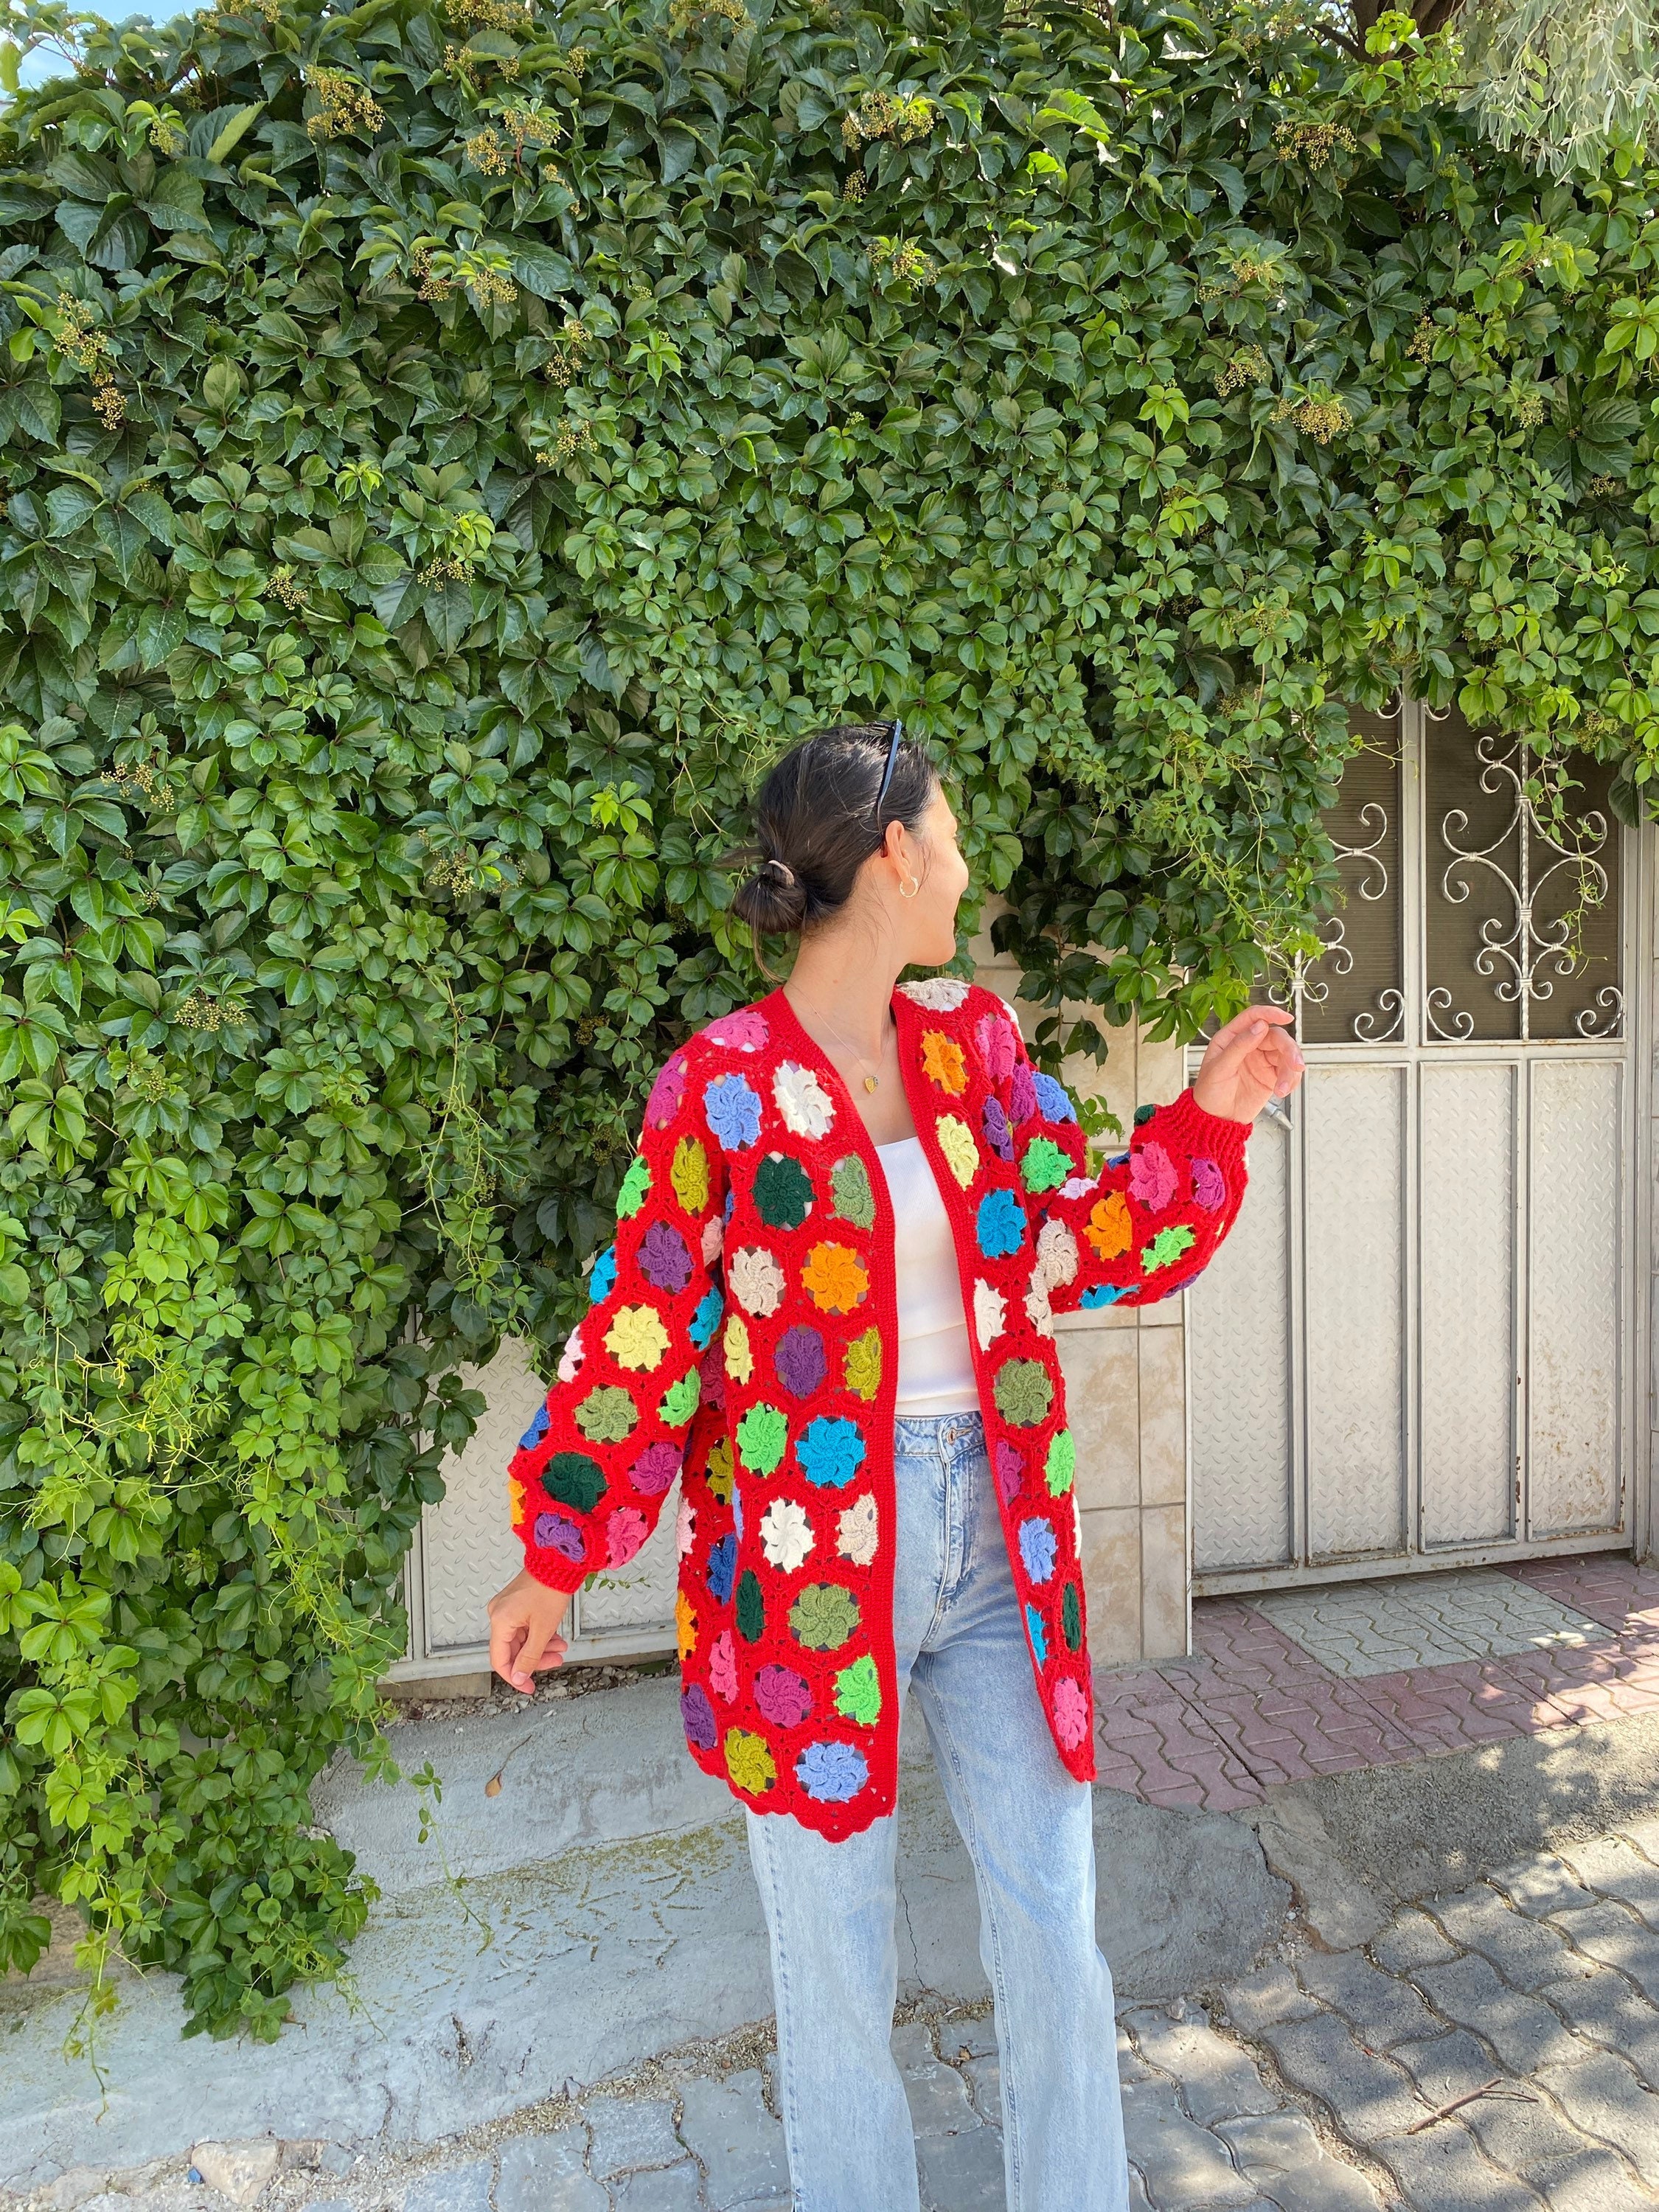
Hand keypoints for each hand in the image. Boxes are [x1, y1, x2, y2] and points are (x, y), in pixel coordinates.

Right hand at [487, 1568, 573, 1693]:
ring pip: (521, 1639)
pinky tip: (555, 1637)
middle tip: (556, 1661)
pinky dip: (539, 1635)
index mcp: (500, 1621)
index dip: (515, 1677)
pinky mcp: (516, 1604)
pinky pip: (524, 1627)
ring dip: (540, 1647)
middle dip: (535, 1659)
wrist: (558, 1560)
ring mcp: (506, 1608)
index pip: (500, 1660)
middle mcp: (498, 1614)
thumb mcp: (543, 1629)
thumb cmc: (550, 1588)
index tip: (529, 1687)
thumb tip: (519, 1677)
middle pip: (512, 1650)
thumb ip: (530, 1657)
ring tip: (560, 1648)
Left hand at [1191, 1005, 1304, 1125]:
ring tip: (1283, 1088)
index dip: (1271, 1013)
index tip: (1286, 1017)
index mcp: (1231, 1038)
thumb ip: (1239, 1045)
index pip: (1253, 1017)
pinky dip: (1291, 1080)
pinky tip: (1283, 1090)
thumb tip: (1259, 1026)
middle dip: (1289, 1050)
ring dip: (1291, 1070)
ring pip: (1286, 1055)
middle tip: (1295, 1065)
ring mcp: (1262, 1061)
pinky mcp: (1271, 1076)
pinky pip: (1288, 1072)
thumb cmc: (1209, 1093)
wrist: (1215, 1120)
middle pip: (1277, 1037)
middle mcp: (1249, 1046)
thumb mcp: (1219, 1067)